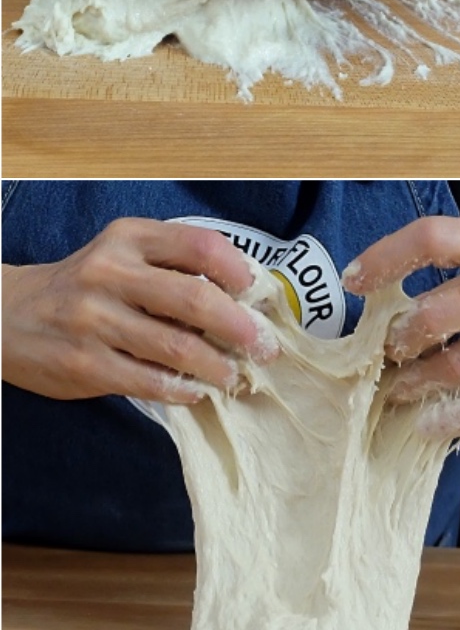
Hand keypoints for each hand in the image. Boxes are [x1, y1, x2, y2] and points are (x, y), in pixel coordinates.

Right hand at [1, 220, 275, 403]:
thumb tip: (245, 301)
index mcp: (129, 238)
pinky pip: (148, 380)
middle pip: (196, 299)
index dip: (239, 271)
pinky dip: (182, 389)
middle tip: (264, 348)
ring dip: (217, 366)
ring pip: (177, 347)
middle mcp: (110, 273)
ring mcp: (94, 319)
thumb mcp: (124, 256)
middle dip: (241, 328)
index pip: (200, 245)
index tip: (257, 294)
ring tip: (234, 376)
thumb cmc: (87, 285)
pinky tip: (196, 391)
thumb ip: (173, 267)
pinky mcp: (84, 363)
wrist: (9, 315)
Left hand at [342, 217, 459, 432]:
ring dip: (414, 383)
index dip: (384, 258)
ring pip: (454, 366)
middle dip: (395, 342)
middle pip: (432, 315)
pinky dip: (452, 417)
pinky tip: (430, 421)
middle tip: (382, 353)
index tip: (355, 281)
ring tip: (398, 388)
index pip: (430, 239)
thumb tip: (394, 280)